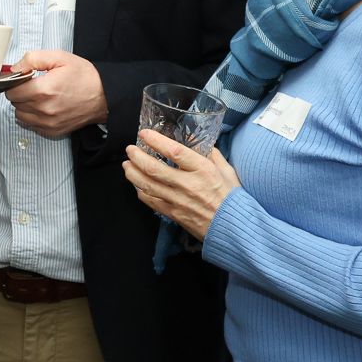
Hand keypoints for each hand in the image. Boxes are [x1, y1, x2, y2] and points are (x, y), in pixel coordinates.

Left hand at [4, 50, 106, 136]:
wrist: (104, 96)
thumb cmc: (84, 76)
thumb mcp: (59, 57)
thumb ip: (32, 59)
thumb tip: (14, 68)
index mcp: (43, 90)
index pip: (11, 90)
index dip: (15, 82)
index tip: (23, 78)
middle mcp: (44, 109)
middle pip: (14, 103)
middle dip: (20, 92)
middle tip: (33, 85)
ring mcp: (48, 123)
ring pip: (20, 115)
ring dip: (25, 105)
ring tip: (39, 96)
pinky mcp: (52, 130)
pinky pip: (31, 125)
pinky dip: (33, 116)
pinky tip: (44, 106)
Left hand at [121, 129, 240, 239]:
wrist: (234, 228)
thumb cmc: (233, 199)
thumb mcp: (228, 171)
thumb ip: (213, 155)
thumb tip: (201, 143)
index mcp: (203, 170)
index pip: (174, 151)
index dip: (156, 141)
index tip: (144, 133)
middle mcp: (188, 184)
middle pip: (154, 168)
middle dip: (137, 156)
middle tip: (130, 149)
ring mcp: (178, 201)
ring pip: (147, 185)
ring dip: (133, 173)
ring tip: (127, 165)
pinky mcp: (173, 214)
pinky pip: (151, 201)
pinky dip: (140, 192)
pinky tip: (137, 185)